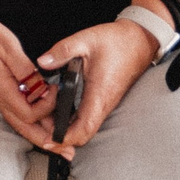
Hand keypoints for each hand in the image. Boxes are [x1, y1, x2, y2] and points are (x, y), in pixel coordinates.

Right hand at [0, 10, 54, 149]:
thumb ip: (26, 69)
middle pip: (25, 129)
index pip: (29, 114)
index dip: (46, 108)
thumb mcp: (8, 47)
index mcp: (1, 89)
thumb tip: (42, 87)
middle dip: (47, 141)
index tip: (54, 90)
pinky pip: (16, 114)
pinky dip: (31, 123)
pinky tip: (42, 123)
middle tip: (66, 151)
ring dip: (41, 136)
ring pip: (20, 125)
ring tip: (58, 144)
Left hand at [34, 7, 164, 155]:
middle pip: (83, 134)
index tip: (48, 140)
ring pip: (86, 127)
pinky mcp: (104, 99)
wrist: (139, 40)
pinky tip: (58, 109)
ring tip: (45, 118)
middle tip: (39, 126)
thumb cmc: (117, 41)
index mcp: (99, 94)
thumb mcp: (85, 40)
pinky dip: (73, 120)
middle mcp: (103, 104)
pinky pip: (89, 117)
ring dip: (66, 128)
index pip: (83, 129)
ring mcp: (105, 103)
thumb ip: (62, 51)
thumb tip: (43, 61)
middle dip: (61, 136)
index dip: (65, 139)